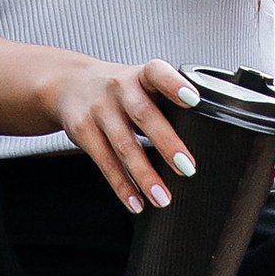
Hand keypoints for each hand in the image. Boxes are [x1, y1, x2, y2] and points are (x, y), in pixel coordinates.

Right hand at [43, 56, 202, 214]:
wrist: (69, 84)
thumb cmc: (120, 90)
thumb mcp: (141, 83)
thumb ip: (166, 103)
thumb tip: (205, 137)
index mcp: (140, 75)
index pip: (157, 72)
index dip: (174, 84)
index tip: (193, 100)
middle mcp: (119, 89)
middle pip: (143, 115)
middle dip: (166, 142)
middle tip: (188, 168)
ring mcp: (99, 109)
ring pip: (123, 144)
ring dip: (144, 174)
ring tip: (162, 198)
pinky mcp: (83, 130)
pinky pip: (104, 161)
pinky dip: (122, 185)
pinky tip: (136, 202)